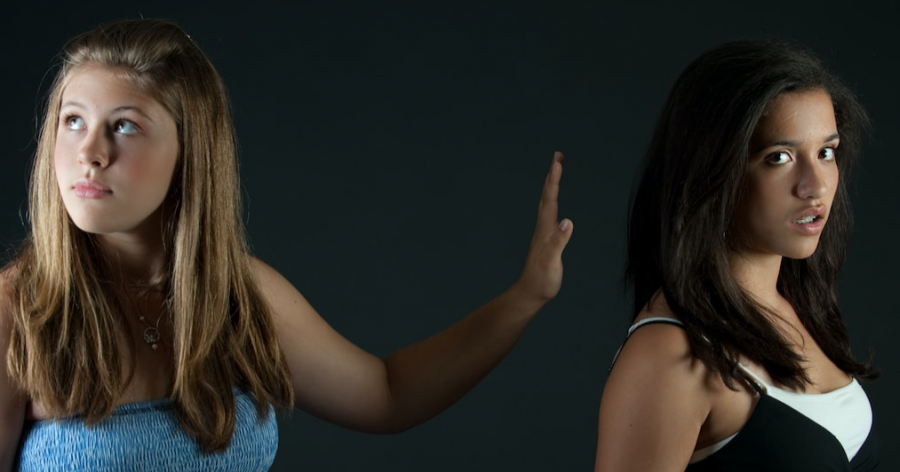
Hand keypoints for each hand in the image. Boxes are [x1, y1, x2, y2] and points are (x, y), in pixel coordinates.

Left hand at [514, 151, 572, 304]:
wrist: (530, 293)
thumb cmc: (542, 281)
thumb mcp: (551, 263)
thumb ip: (559, 242)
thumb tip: (567, 222)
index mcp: (545, 229)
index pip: (550, 198)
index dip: (554, 179)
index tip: (558, 160)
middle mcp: (543, 227)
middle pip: (547, 195)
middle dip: (553, 174)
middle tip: (558, 156)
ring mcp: (543, 232)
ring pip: (547, 202)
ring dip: (551, 184)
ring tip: (556, 171)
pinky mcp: (545, 239)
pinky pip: (549, 212)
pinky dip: (552, 200)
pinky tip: (554, 202)